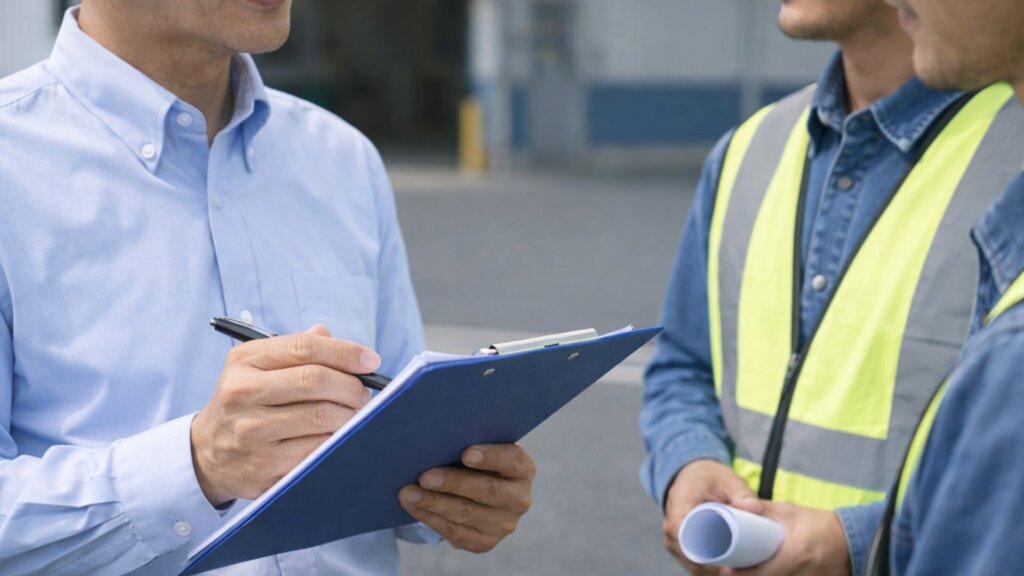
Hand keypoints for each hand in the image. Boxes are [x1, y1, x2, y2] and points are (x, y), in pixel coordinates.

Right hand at [191, 325, 378, 504]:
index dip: (345, 352)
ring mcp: (251, 432)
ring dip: (350, 415)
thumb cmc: (247, 402)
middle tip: (365, 393)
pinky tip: (338, 436)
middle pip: (315, 381)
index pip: (304, 348)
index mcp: (244, 361)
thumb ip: (294, 349)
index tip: (371, 360)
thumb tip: (328, 334)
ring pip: (321, 417)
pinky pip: (316, 449)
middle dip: (352, 386)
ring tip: (354, 414)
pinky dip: (336, 440)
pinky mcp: (263, 466)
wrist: (209, 453)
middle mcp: (242, 393)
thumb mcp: (259, 367)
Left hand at [398, 444, 535, 552]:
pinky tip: (413, 507)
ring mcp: (503, 524)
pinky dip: (431, 518)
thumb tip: (434, 439)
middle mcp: (519, 498)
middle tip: (425, 476)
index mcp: (523, 468)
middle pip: (486, 490)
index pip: (513, 461)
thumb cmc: (473, 459)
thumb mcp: (480, 447)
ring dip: (434, 503)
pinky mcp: (485, 542)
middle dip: (453, 483)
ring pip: (466, 514)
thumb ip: (467, 442)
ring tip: (408, 493)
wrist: (477, 491)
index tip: (466, 453)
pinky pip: (455, 532)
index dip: (491, 457)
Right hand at [663, 459, 759, 574]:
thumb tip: (754, 507)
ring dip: (713, 570)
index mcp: (679, 504)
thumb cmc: (710, 478)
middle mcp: (670, 526)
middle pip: (689, 555)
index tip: (728, 559)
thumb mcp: (727, 479)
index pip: (683, 533)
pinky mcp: (679, 549)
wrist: (692, 478)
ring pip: (691, 564)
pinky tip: (729, 569)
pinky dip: (709, 570)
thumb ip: (742, 492)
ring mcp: (673, 540)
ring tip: (738, 568)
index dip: (704, 550)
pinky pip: (692, 565)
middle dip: (715, 565)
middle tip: (741, 568)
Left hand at [721, 500, 849, 575]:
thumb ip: (764, 510)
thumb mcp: (790, 512)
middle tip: (732, 570)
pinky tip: (767, 571)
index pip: (761, 573)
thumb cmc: (819, 524)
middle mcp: (800, 572)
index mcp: (794, 554)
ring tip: (746, 570)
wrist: (852, 540)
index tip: (726, 570)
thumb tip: (736, 505)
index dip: (741, 575)